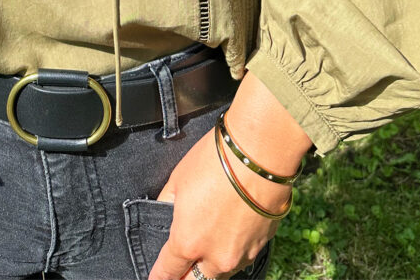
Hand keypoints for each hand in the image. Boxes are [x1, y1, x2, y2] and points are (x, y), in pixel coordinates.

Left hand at [146, 122, 285, 279]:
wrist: (260, 152)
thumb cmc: (215, 160)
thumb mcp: (178, 179)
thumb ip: (168, 204)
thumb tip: (165, 212)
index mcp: (187, 242)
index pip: (167, 273)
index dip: (159, 276)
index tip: (156, 277)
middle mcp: (215, 257)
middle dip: (186, 277)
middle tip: (182, 266)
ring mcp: (242, 255)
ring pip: (221, 272)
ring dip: (211, 265)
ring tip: (208, 243)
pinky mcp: (262, 245)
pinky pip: (243, 257)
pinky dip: (234, 250)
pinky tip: (231, 231)